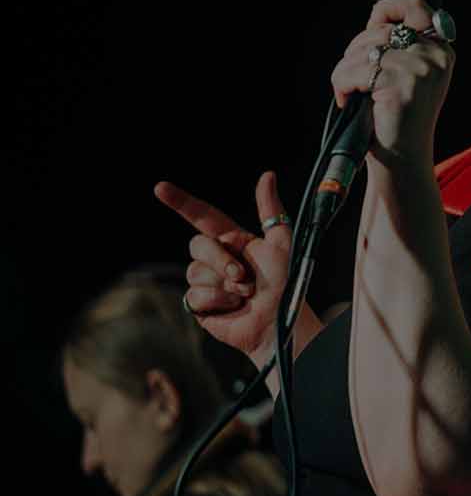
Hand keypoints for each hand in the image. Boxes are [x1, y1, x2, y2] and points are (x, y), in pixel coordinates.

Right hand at [154, 171, 292, 363]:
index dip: (180, 201)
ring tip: (244, 294)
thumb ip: (270, 210)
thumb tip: (267, 175)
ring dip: (224, 285)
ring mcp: (205, 280)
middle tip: (244, 276)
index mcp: (232, 240)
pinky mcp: (199, 304)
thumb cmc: (283, 284)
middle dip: (221, 260)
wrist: (277, 320)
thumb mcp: (281, 242)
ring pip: (195, 271)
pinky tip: (232, 307)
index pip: (202, 215)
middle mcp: (216, 258)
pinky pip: (195, 295)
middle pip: (198, 245)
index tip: (160, 188)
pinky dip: (217, 301)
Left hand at [330, 0, 454, 166]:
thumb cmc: (398, 117)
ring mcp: (421, 70)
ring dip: (345, 71)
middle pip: (380, 30)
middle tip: (354, 77)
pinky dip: (340, 84)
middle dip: (356, 50)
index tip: (371, 27)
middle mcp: (437, 57)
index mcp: (442, 51)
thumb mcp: (409, 75)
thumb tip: (376, 18)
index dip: (386, 10)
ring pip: (363, 50)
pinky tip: (347, 100)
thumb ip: (402, 45)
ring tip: (350, 92)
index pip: (414, 6)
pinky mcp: (400, 86)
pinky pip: (353, 71)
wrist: (402, 159)